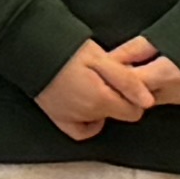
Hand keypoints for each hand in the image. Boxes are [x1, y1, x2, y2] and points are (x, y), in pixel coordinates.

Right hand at [35, 41, 149, 139]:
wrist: (31, 48)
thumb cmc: (67, 49)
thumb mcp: (102, 59)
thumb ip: (127, 81)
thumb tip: (148, 102)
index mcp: (100, 101)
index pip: (133, 112)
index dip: (133, 96)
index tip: (125, 81)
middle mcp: (86, 115)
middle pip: (116, 115)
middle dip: (117, 99)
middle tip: (107, 77)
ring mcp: (70, 118)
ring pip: (99, 121)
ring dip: (102, 107)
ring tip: (94, 84)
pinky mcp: (56, 116)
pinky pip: (79, 130)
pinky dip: (87, 124)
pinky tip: (87, 108)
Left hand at [103, 33, 179, 112]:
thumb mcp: (160, 35)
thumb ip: (135, 50)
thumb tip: (111, 59)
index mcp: (167, 74)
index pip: (130, 85)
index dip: (114, 80)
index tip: (101, 74)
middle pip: (141, 99)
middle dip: (125, 91)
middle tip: (109, 80)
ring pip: (156, 102)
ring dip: (141, 94)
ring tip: (128, 80)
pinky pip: (171, 100)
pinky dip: (158, 94)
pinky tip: (150, 84)